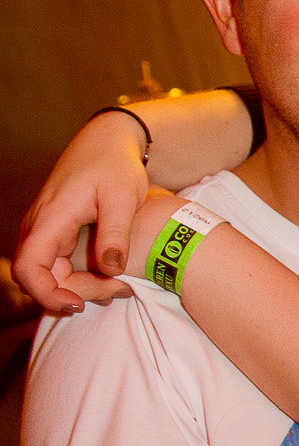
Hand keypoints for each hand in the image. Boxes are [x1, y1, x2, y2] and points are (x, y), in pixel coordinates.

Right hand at [13, 113, 150, 312]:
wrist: (108, 142)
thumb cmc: (116, 165)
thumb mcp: (123, 196)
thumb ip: (116, 232)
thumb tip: (111, 269)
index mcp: (50, 218)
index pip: (29, 268)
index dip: (47, 294)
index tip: (79, 304)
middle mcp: (39, 227)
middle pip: (40, 278)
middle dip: (74, 294)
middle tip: (116, 293)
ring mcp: (46, 231)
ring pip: (51, 274)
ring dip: (81, 287)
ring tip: (120, 288)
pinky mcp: (57, 233)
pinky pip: (60, 265)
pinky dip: (83, 277)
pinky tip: (112, 279)